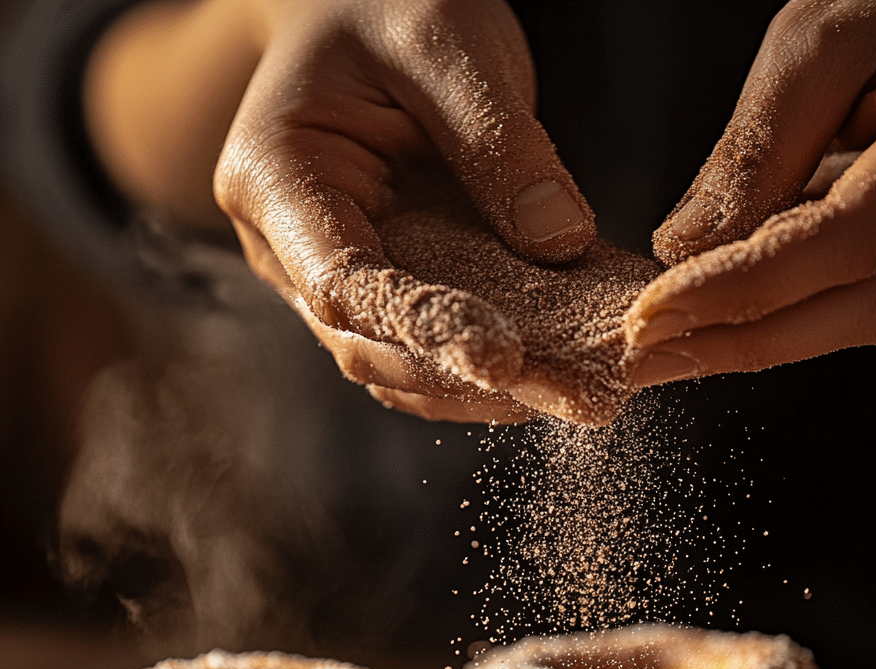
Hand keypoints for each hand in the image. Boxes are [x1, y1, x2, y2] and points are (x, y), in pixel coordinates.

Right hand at [86, 0, 594, 420]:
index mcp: (276, 179)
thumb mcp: (446, 39)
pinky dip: (477, 374)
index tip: (502, 358)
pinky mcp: (376, 288)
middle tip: (571, 396)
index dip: (420, 328)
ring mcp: (327, 276)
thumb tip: (561, 243)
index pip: (341, 282)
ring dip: (480, 392)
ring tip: (572, 395)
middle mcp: (289, 248)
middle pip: (368, 344)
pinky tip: (547, 374)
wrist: (357, 12)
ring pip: (394, 367)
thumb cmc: (385, 5)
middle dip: (467, 378)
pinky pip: (418, 352)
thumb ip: (500, 139)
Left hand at [628, 0, 875, 384]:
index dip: (744, 288)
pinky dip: (816, 316)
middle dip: (748, 342)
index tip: (653, 313)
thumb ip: (762, 142)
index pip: (850, 240)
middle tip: (649, 358)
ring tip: (681, 342)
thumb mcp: (830, 33)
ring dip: (775, 340)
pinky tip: (747, 311)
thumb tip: (688, 249)